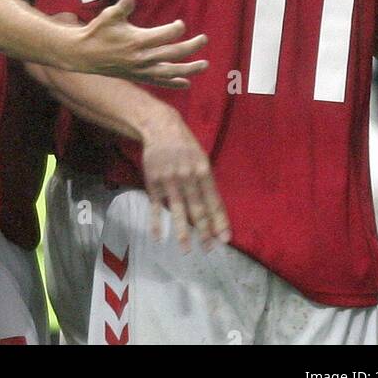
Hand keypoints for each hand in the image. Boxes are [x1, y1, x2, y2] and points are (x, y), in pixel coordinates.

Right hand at [72, 0, 207, 85]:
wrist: (84, 55)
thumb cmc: (98, 31)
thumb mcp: (109, 15)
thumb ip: (122, 6)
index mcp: (137, 40)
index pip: (165, 36)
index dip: (176, 29)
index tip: (181, 24)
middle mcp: (142, 57)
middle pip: (173, 53)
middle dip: (191, 47)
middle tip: (204, 39)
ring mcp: (141, 70)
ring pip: (170, 71)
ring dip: (189, 69)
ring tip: (205, 65)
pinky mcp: (138, 76)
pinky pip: (160, 82)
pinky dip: (174, 83)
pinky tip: (186, 83)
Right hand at [142, 110, 230, 251]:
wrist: (160, 127)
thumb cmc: (185, 145)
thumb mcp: (201, 158)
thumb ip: (206, 182)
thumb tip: (215, 210)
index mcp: (203, 171)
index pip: (214, 202)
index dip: (220, 221)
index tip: (224, 239)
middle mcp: (187, 177)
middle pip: (197, 209)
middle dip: (204, 232)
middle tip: (209, 249)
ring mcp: (169, 180)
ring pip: (177, 210)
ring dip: (182, 232)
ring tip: (186, 250)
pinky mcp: (153, 182)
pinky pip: (155, 206)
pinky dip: (156, 222)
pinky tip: (158, 236)